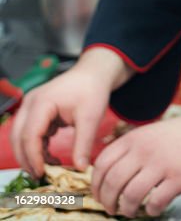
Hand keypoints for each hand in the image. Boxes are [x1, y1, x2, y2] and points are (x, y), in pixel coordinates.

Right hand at [10, 47, 131, 176]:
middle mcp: (30, 104)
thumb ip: (84, 143)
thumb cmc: (93, 90)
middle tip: (41, 176)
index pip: (30, 135)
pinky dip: (37, 147)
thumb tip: (81, 168)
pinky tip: (51, 157)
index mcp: (42, 103)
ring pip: (21, 137)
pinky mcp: (35, 112)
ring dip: (31, 155)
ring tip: (48, 168)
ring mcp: (30, 107)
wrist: (94, 73)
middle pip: (18, 138)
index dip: (33, 157)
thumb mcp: (92, 117)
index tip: (43, 173)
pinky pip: (29, 134)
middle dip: (27, 159)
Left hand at [92, 107, 180, 216]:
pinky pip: (155, 202)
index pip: (102, 164)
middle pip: (112, 182)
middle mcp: (145, 151)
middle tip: (111, 208)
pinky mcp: (178, 178)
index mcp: (136, 138)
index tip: (98, 194)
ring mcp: (161, 164)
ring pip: (130, 195)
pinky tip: (154, 208)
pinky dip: (150, 210)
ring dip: (126, 209)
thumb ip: (132, 148)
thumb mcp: (152, 132)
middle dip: (107, 201)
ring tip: (130, 211)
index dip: (96, 184)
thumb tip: (110, 172)